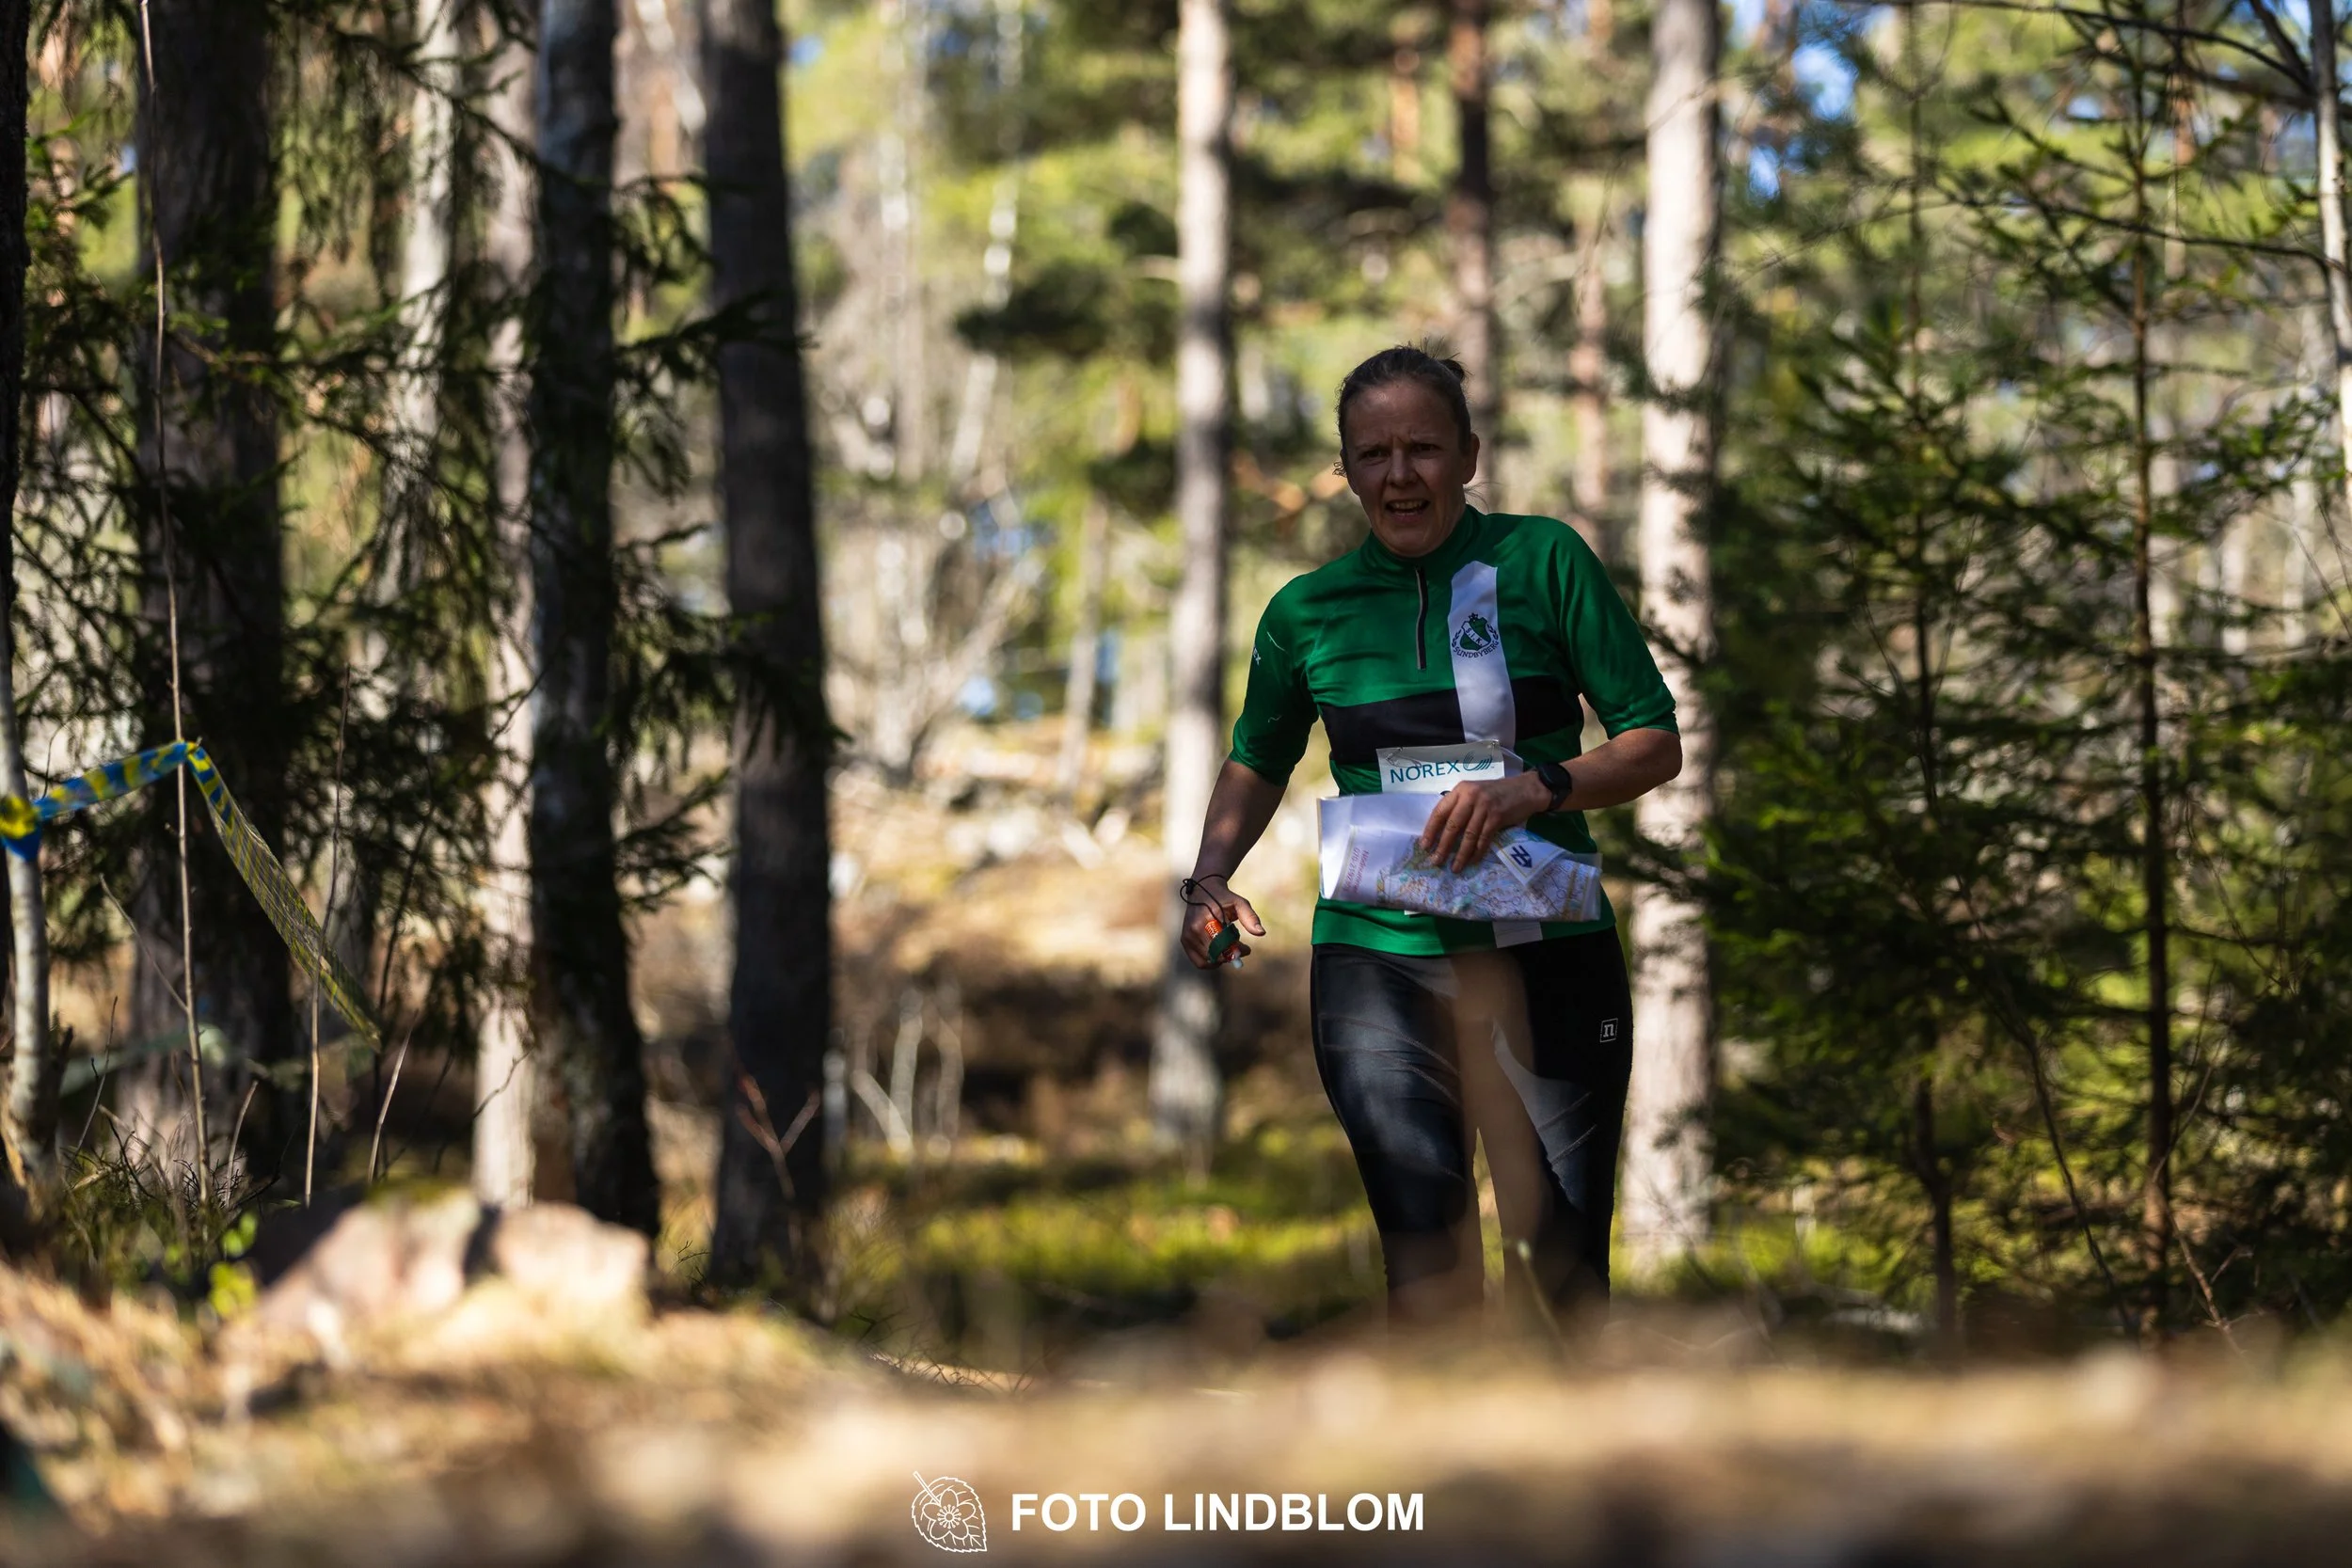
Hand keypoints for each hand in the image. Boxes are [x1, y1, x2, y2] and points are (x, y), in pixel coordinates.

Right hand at [1180, 874, 1265, 968]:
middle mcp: (1193, 930)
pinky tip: (1220, 951)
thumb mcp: (1239, 903)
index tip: (1247, 949)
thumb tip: (1261, 933)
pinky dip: (1211, 961)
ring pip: (1207, 962)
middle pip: (1215, 956)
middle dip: (1230, 955)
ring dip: (1221, 959)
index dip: (1236, 951)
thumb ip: (1250, 917)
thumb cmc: (1223, 898)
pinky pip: (1199, 961)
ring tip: (1228, 946)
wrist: (1203, 890)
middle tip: (1240, 949)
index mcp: (1206, 920)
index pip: (1222, 946)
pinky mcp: (1184, 941)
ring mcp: (1187, 937)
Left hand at [1418, 773, 1550, 873]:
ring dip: (1460, 854)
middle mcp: (1471, 796)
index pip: (1440, 811)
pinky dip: (1478, 852)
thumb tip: (1442, 831)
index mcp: (1460, 790)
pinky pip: (1484, 838)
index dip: (1431, 830)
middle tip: (1436, 861)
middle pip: (1453, 825)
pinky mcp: (1497, 817)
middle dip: (1443, 846)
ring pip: (1468, 835)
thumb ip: (1460, 806)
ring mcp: (1485, 806)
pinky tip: (1473, 861)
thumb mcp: (1474, 792)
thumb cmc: (1497, 793)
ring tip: (1454, 867)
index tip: (1424, 846)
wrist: (1526, 789)